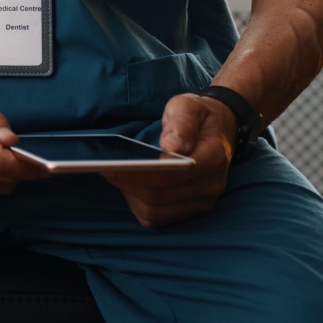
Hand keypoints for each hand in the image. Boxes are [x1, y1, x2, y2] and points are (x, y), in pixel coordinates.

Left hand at [102, 94, 236, 227]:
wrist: (218, 128)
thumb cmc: (198, 115)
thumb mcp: (190, 105)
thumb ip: (182, 121)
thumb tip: (171, 145)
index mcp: (213, 158)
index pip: (171, 175)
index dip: (138, 173)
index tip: (111, 165)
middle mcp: (210, 185)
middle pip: (160, 195)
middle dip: (127, 183)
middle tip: (104, 168)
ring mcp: (202, 201)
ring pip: (157, 211)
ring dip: (131, 195)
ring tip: (113, 176)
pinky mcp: (191, 208)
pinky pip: (159, 217)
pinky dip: (139, 204)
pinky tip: (128, 186)